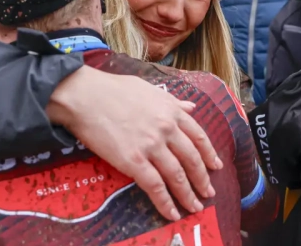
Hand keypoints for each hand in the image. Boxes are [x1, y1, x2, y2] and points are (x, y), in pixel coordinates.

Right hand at [46, 66, 222, 221]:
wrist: (85, 96)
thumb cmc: (111, 89)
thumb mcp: (147, 89)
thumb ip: (171, 100)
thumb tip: (191, 106)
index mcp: (171, 110)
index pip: (199, 136)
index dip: (209, 154)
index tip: (216, 166)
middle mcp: (166, 128)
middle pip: (192, 159)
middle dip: (202, 179)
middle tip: (208, 193)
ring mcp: (151, 146)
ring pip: (177, 176)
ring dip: (188, 195)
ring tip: (194, 207)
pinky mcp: (134, 161)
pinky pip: (155, 186)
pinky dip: (166, 202)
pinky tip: (171, 213)